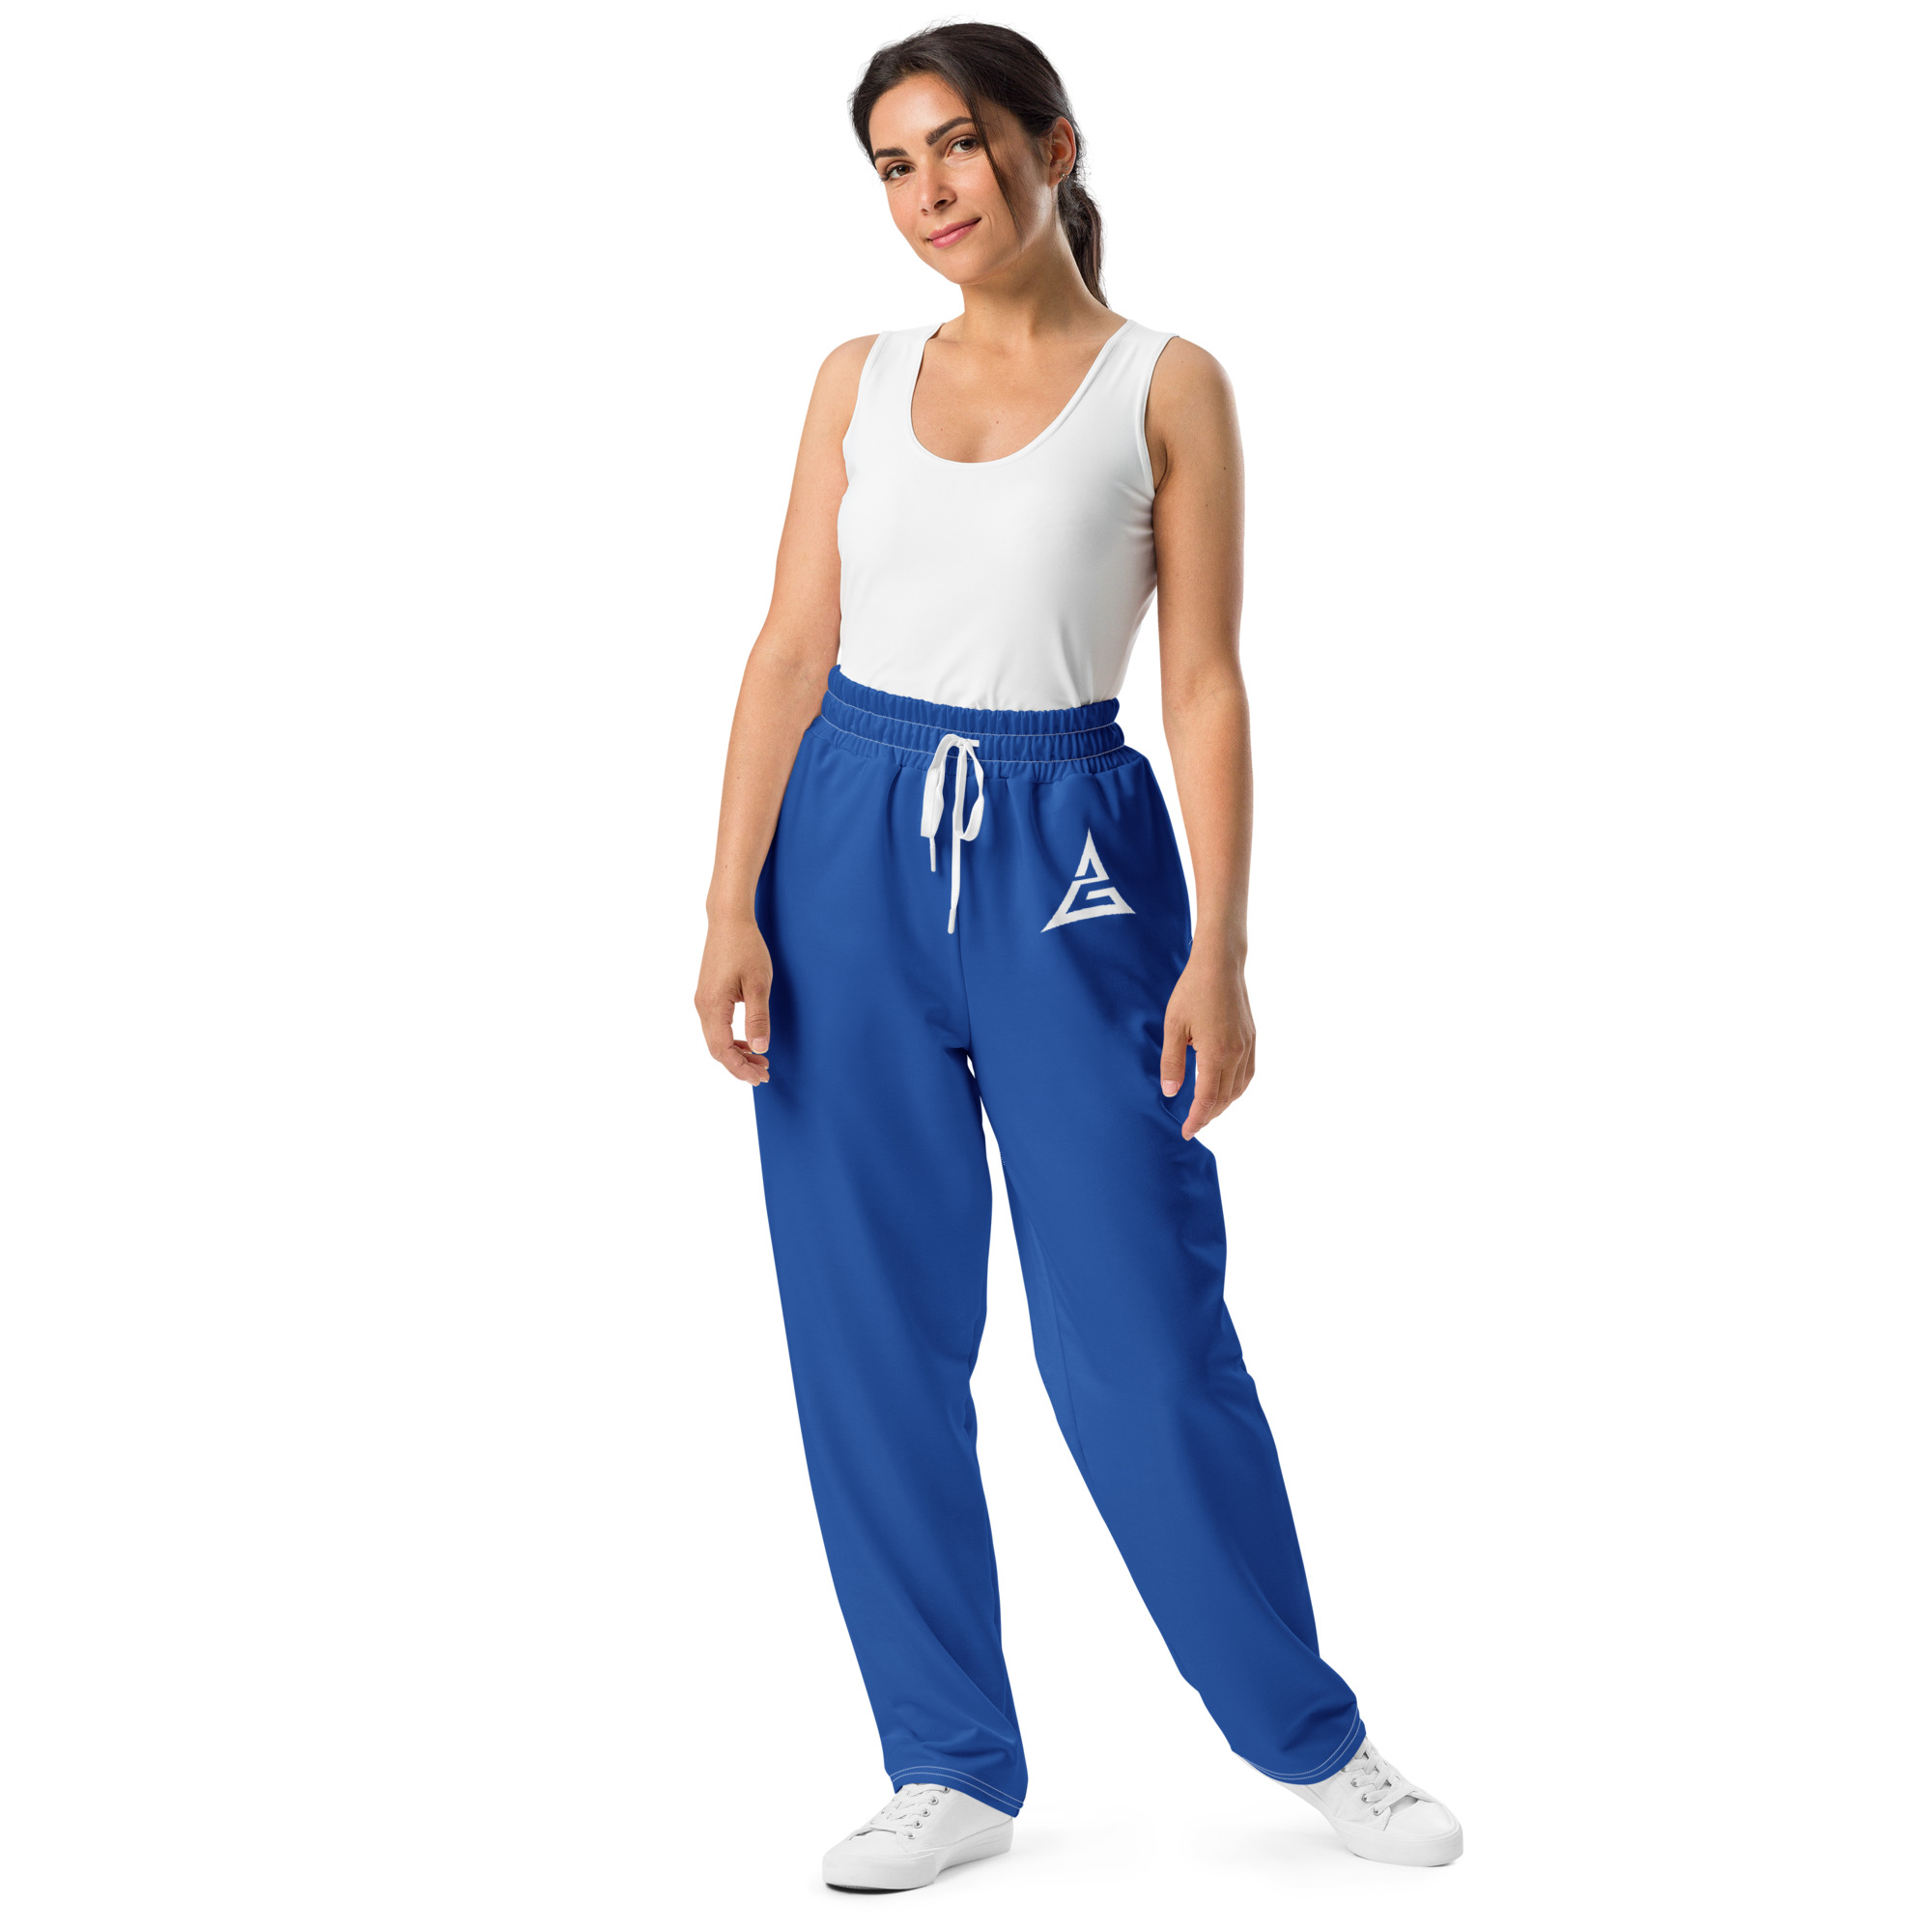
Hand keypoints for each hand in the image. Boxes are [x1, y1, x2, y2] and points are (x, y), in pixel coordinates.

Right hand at [696, 917, 773, 1084]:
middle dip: (739, 1065)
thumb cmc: (746, 947)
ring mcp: (703, 1001)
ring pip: (716, 1039)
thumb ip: (758, 1018)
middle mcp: (702, 1006)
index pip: (722, 1050)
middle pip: (716, 1049)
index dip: (740, 1068)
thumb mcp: (758, 984)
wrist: (728, 920)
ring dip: (737, 1053)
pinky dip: (732, 1039)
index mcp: (713, 1006)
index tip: (760, 1077)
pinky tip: (748, 1041)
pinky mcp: (707, 995)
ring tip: (760, 1061)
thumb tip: (760, 1048)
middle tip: (764, 1074)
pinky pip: (716, 1027)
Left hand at [1160, 949, 1255, 1138]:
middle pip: (1224, 1098)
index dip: (1196, 1119)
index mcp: (1215, 1054)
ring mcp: (1247, 1047)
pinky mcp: (1251, 1039)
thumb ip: (1172, 1062)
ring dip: (1223, 1104)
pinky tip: (1224, 1089)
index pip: (1206, 1099)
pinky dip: (1236, 1089)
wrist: (1220, 965)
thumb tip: (1170, 1093)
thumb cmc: (1192, 991)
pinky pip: (1247, 1074)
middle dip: (1208, 1115)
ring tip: (1206, 1111)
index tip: (1186, 1132)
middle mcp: (1236, 1054)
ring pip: (1239, 1089)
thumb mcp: (1173, 1026)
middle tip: (1193, 1125)